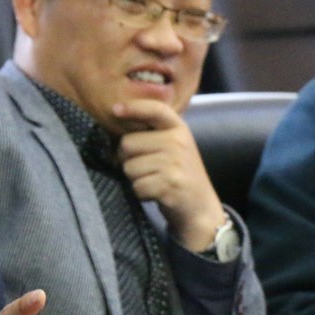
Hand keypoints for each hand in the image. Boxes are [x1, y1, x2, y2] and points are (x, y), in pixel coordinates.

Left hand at [113, 99, 223, 250]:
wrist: (200, 207)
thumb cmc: (179, 174)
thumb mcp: (173, 147)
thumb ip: (152, 134)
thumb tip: (117, 124)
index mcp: (179, 129)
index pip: (155, 109)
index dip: (133, 107)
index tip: (114, 110)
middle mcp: (178, 142)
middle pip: (127, 143)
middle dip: (128, 159)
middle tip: (146, 168)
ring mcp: (175, 162)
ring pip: (129, 167)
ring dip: (135, 179)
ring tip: (154, 180)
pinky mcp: (170, 184)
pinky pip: (137, 186)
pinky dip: (141, 193)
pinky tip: (156, 193)